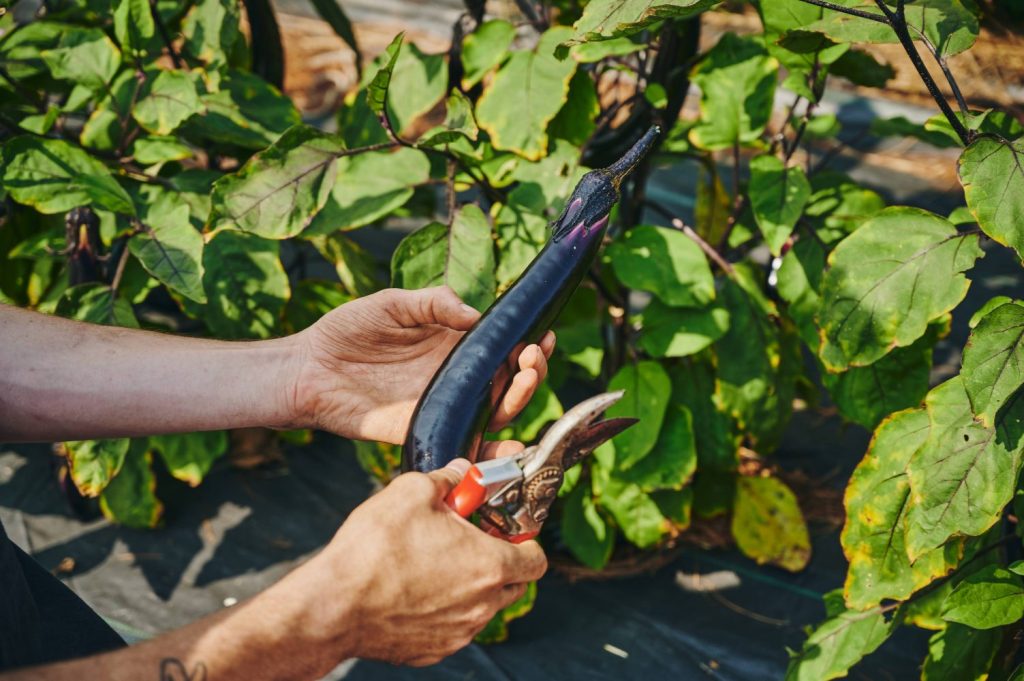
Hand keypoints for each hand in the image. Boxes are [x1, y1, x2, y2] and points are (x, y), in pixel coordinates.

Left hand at [288, 286, 554, 442]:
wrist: (308, 368)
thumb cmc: (347, 331)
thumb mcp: (393, 304)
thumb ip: (434, 302)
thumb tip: (476, 315)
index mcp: (453, 345)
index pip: (503, 347)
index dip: (528, 343)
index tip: (543, 335)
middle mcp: (455, 378)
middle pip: (509, 382)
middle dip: (532, 370)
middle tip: (533, 356)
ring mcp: (443, 405)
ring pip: (495, 410)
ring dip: (520, 397)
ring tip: (526, 375)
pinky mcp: (426, 429)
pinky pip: (465, 442)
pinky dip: (491, 450)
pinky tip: (511, 443)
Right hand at [291, 459, 546, 666]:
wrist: (333, 605)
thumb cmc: (374, 548)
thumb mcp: (412, 491)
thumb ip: (448, 478)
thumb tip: (462, 472)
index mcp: (489, 566)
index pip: (536, 559)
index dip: (526, 540)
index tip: (506, 529)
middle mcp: (482, 605)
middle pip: (515, 585)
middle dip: (502, 562)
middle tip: (471, 541)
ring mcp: (458, 633)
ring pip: (483, 608)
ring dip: (472, 586)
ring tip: (436, 563)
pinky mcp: (432, 651)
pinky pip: (453, 628)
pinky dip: (445, 610)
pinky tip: (416, 590)